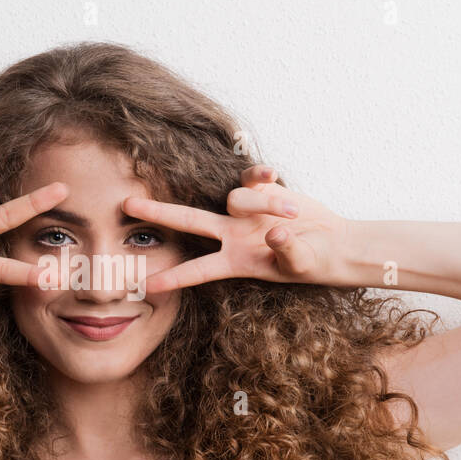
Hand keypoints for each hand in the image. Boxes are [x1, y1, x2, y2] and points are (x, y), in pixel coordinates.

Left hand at [121, 164, 349, 293]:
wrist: (334, 243)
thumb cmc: (317, 262)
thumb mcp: (304, 264)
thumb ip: (287, 252)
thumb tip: (273, 235)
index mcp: (237, 261)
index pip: (199, 270)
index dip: (173, 278)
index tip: (145, 286)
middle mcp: (233, 234)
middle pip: (189, 221)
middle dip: (158, 213)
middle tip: (126, 205)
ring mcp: (245, 211)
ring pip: (237, 198)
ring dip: (266, 203)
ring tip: (293, 214)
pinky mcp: (263, 190)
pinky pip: (254, 177)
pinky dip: (261, 174)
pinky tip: (272, 173)